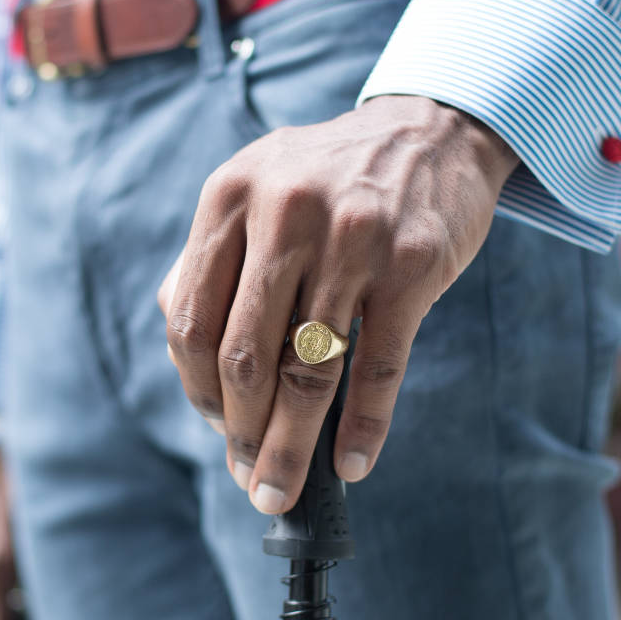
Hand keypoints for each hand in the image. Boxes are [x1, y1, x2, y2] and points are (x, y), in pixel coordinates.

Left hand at [158, 95, 517, 513]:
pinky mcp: (411, 266)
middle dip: (242, 434)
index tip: (219, 429)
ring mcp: (351, 240)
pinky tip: (352, 464)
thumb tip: (188, 365)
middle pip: (244, 356)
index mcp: (229, 196)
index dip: (198, 392)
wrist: (432, 130)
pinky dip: (363, 428)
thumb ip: (215, 261)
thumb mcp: (257, 189)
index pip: (191, 321)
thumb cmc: (332, 179)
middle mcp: (283, 213)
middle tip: (250, 479)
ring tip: (282, 489)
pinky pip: (378, 367)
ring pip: (307, 372)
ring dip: (291, 448)